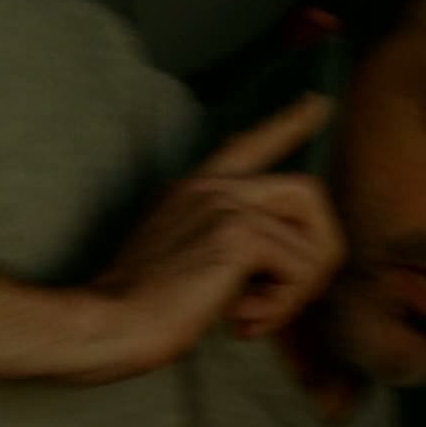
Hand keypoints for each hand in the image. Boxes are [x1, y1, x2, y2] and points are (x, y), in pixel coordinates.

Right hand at [81, 93, 345, 379]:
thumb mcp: (180, 258)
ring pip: (312, 241)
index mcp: (194, 189)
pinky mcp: (235, 236)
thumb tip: (273, 264)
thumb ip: (219, 245)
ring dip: (295, 292)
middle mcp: (212, 187)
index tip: (318, 102)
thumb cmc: (136, 310)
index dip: (289, 124)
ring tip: (253, 317)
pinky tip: (241, 322)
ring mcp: (225, 206)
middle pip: (307, 192)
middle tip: (287, 298)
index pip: (249, 144)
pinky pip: (299, 270)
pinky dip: (282, 306)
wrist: (107, 324)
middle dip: (319, 249)